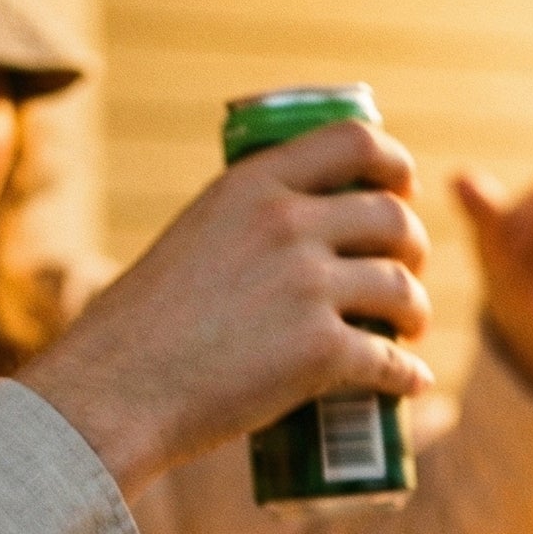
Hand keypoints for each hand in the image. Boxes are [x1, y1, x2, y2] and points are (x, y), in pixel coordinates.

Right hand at [19, 119, 434, 496]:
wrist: (115, 392)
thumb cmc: (141, 328)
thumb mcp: (193, 237)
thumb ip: (248, 225)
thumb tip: (303, 235)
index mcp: (252, 184)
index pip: (356, 141)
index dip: (396, 165)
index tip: (403, 190)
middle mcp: (287, 224)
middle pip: (394, 218)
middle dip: (414, 249)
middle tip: (406, 275)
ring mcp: (307, 287)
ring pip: (403, 289)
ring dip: (416, 313)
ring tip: (406, 331)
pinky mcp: (321, 351)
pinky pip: (392, 360)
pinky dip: (408, 376)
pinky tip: (410, 383)